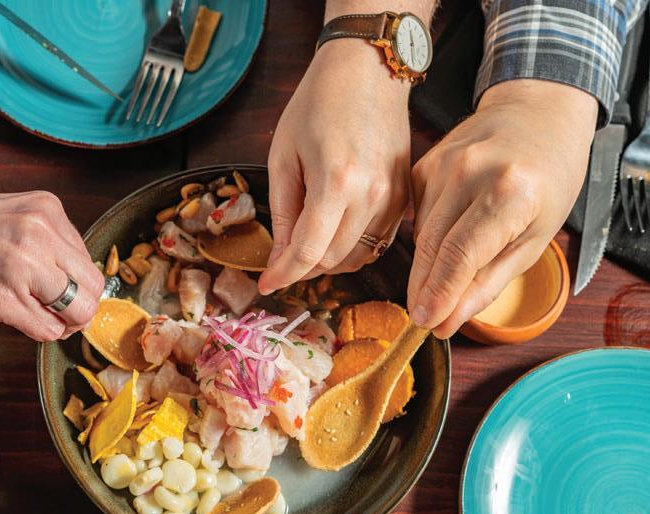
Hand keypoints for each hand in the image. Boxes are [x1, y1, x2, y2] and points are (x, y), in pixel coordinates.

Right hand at [0, 190, 103, 340]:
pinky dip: (39, 333)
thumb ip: (45, 241)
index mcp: (46, 210)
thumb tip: (74, 279)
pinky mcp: (3, 298)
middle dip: (79, 308)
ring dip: (61, 323)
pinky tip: (16, 319)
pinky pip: (47, 330)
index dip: (79, 284)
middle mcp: (41, 234)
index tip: (61, 293)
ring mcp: (23, 266)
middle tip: (56, 313)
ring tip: (34, 315)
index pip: (89, 260)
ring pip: (78, 312)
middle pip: (94, 289)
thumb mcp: (9, 217)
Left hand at [259, 39, 411, 293]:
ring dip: (329, 262)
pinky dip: (354, 249)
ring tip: (309, 243)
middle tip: (283, 256)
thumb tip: (280, 257)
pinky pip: (380, 243)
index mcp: (335, 182)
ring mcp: (394, 198)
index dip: (283, 275)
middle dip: (303, 266)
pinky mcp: (406, 198)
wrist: (369, 70)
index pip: (307, 252)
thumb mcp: (284, 155)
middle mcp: (371, 195)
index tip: (266, 284)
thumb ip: (283, 211)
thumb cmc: (318, 103)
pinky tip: (336, 234)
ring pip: (358, 258)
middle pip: (333, 261)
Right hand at [408, 79, 597, 336]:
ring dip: (425, 267)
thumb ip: (490, 282)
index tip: (427, 322)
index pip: (460, 255)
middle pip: (432, 248)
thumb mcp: (536, 237)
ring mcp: (442, 164)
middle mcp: (470, 173)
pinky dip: (427, 236)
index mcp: (510, 192)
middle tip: (424, 317)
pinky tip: (444, 238)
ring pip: (420, 235)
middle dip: (425, 289)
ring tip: (437, 284)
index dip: (439, 294)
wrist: (538, 112)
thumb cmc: (548, 176)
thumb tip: (449, 320)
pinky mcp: (424, 164)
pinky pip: (417, 215)